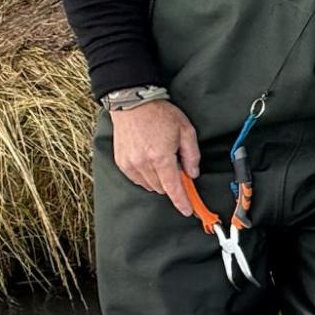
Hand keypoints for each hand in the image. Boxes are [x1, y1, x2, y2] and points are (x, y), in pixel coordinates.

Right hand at [112, 100, 200, 217]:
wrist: (133, 103)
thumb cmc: (161, 114)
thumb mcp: (186, 131)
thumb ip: (192, 155)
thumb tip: (192, 174)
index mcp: (161, 157)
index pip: (173, 188)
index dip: (182, 201)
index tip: (188, 210)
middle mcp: (143, 164)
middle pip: (162, 188)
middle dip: (173, 184)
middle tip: (177, 167)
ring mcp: (130, 164)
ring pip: (149, 185)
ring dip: (159, 180)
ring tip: (162, 159)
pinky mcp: (121, 162)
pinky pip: (137, 179)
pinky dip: (146, 177)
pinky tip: (151, 163)